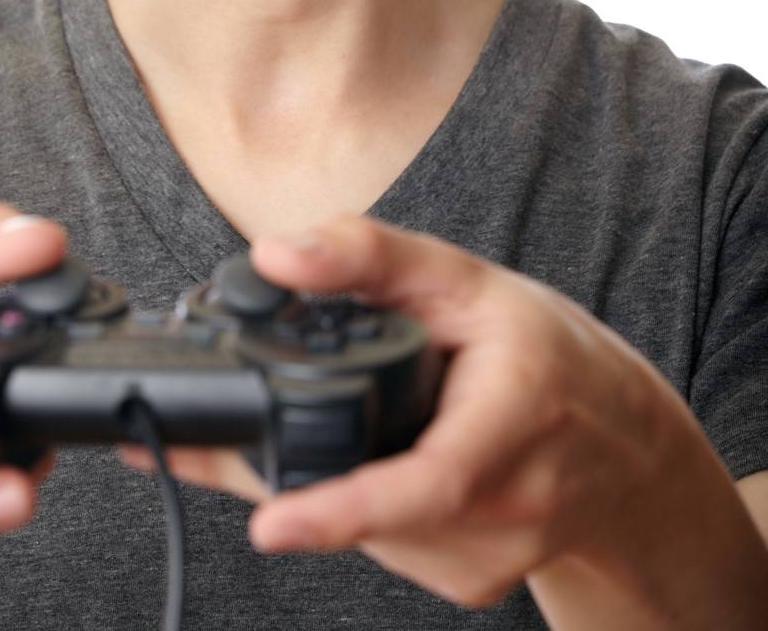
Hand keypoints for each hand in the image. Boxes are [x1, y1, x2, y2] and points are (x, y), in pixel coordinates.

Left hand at [116, 214, 692, 609]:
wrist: (627, 445)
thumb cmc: (546, 352)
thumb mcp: (464, 278)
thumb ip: (368, 255)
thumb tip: (275, 255)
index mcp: (519, 414)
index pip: (429, 479)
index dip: (345, 507)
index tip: (269, 523)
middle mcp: (512, 501)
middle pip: (370, 506)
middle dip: (285, 474)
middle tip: (210, 442)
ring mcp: (494, 554)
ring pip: (365, 529)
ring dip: (317, 484)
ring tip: (313, 422)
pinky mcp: (473, 582)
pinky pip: (384, 546)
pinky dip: (357, 504)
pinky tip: (375, 459)